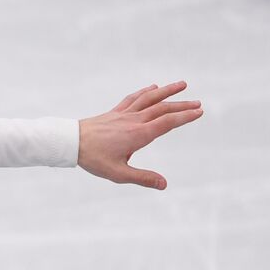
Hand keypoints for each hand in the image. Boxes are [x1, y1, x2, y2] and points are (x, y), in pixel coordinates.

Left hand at [77, 81, 201, 189]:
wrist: (70, 142)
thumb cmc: (93, 159)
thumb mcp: (118, 174)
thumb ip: (142, 178)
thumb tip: (164, 184)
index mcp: (138, 135)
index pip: (167, 123)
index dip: (184, 117)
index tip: (199, 112)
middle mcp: (133, 121)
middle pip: (162, 109)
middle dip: (182, 105)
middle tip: (199, 103)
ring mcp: (124, 114)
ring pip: (149, 98)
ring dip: (167, 91)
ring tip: (182, 84)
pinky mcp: (114, 112)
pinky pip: (133, 98)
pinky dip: (145, 92)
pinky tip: (153, 87)